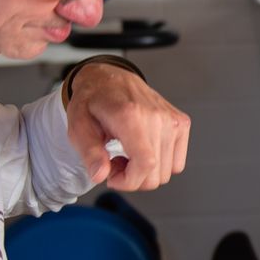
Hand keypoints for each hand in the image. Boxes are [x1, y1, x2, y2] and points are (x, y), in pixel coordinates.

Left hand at [65, 63, 189, 190]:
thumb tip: (100, 175)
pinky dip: (161, 164)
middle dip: (133, 178)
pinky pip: (177, 163)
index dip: (129, 181)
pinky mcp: (181, 123)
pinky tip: (143, 151)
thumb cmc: (93, 100)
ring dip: (146, 172)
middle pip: (157, 174)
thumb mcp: (78, 125)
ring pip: (168, 172)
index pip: (146, 164)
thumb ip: (89, 152)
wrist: (110, 78)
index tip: (112, 178)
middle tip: (115, 163)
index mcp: (130, 116)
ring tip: (128, 155)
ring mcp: (173, 120)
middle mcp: (157, 117)